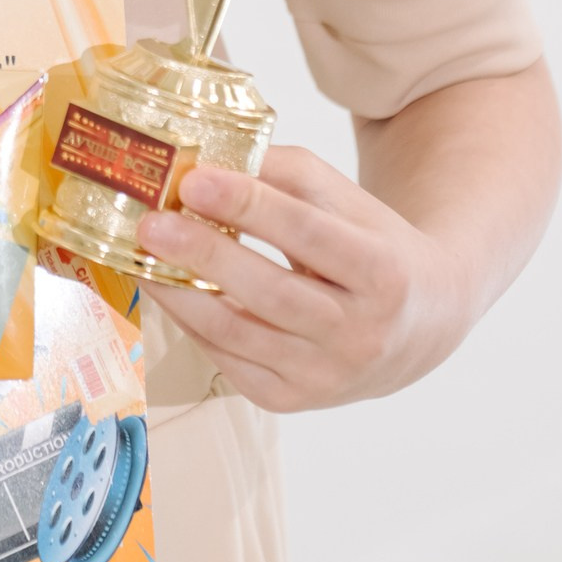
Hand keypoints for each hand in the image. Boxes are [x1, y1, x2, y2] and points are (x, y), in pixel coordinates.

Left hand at [135, 145, 467, 410]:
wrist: (418, 326)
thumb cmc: (373, 247)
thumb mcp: (346, 201)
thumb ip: (284, 174)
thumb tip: (208, 159)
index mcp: (382, 272)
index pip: (309, 234)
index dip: (249, 206)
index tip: (195, 180)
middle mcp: (360, 334)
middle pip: (271, 292)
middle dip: (205, 254)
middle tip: (152, 222)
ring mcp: (325, 376)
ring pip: (239, 334)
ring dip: (181, 293)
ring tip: (144, 254)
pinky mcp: (292, 401)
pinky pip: (228, 360)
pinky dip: (192, 322)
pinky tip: (167, 288)